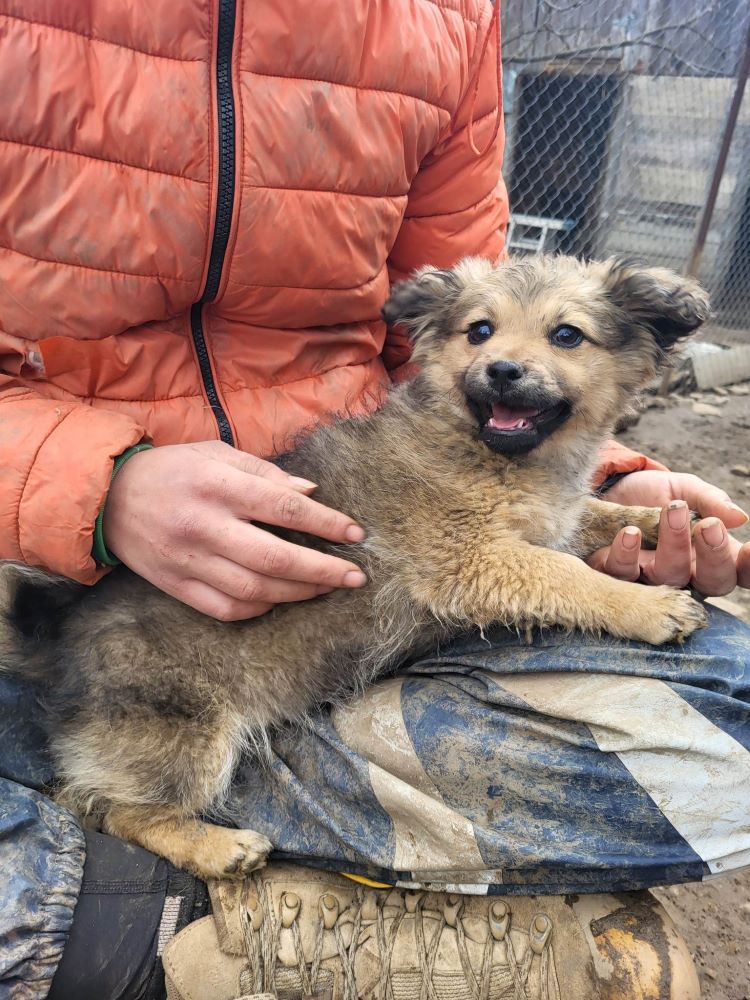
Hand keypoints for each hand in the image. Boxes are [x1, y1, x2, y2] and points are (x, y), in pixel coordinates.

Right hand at [103, 441, 367, 619]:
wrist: (107, 499)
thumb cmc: (172, 470)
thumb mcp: (215, 453)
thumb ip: (264, 471)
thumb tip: (311, 490)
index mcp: (217, 484)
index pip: (284, 506)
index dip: (325, 522)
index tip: (356, 534)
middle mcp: (204, 525)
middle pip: (274, 557)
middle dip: (322, 570)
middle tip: (355, 576)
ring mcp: (189, 560)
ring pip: (254, 589)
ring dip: (298, 593)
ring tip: (326, 588)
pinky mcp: (176, 586)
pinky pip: (226, 609)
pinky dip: (259, 610)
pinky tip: (280, 600)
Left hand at [588, 470, 749, 594]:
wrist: (610, 489)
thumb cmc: (655, 495)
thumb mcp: (685, 489)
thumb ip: (709, 500)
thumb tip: (739, 517)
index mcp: (712, 554)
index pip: (740, 571)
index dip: (748, 567)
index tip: (749, 547)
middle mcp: (687, 573)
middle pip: (713, 582)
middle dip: (714, 555)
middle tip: (708, 526)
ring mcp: (651, 578)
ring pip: (670, 577)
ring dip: (673, 546)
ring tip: (670, 512)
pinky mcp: (616, 574)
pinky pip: (624, 575)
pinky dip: (627, 555)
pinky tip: (629, 533)